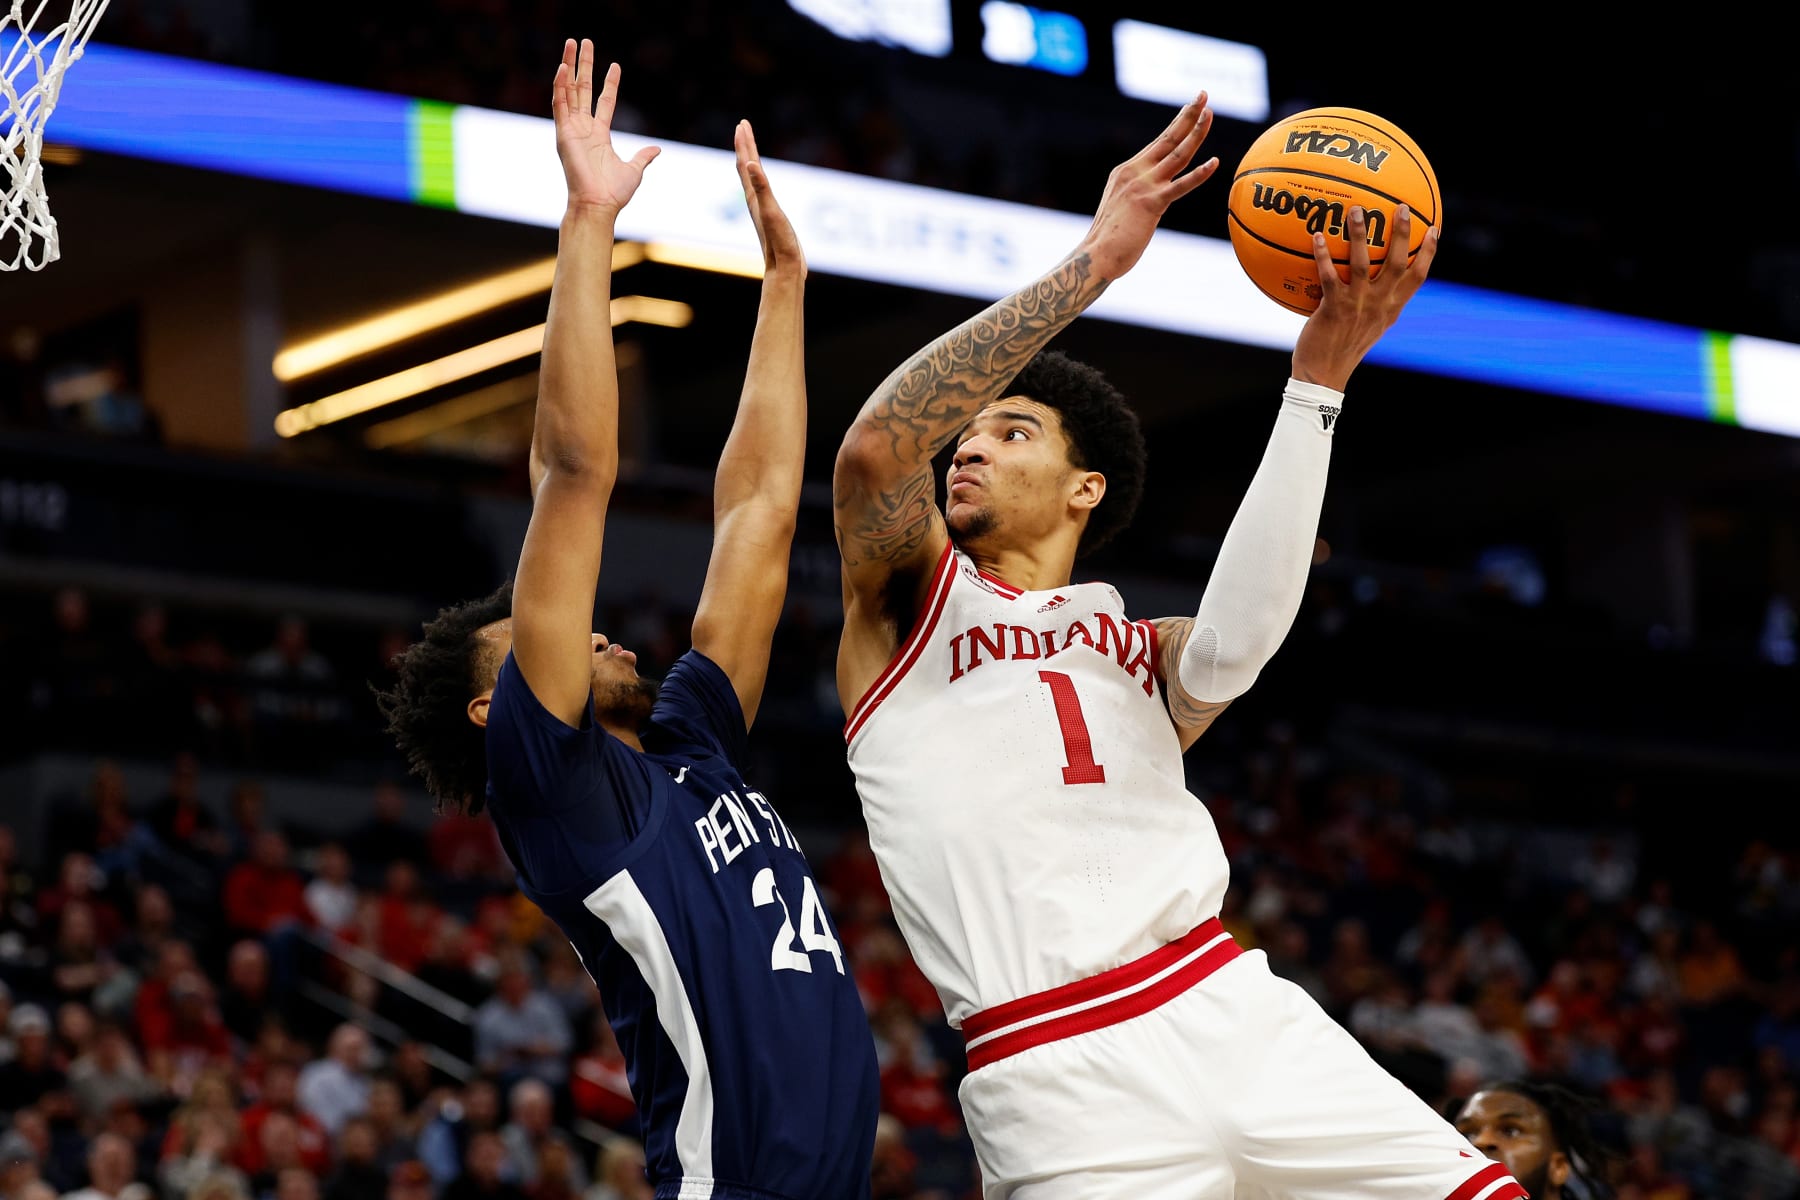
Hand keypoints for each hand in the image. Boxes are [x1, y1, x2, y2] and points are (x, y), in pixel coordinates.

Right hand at [551, 38, 659, 214]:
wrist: (598, 205)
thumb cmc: (613, 193)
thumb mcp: (633, 170)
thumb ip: (642, 157)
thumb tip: (656, 149)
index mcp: (599, 135)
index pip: (604, 102)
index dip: (610, 83)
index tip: (615, 65)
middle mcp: (583, 128)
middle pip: (583, 89)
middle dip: (584, 64)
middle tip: (584, 41)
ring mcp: (571, 129)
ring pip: (568, 90)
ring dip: (569, 66)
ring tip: (571, 43)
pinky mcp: (563, 133)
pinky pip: (559, 105)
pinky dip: (559, 86)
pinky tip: (562, 67)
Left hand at [736, 120, 803, 277]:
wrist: (783, 270)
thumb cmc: (779, 242)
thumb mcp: (771, 211)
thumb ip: (762, 187)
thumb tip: (751, 164)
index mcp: (754, 196)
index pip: (746, 163)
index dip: (745, 143)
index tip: (742, 123)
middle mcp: (754, 200)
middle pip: (747, 167)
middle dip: (745, 145)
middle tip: (743, 125)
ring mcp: (761, 208)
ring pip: (752, 178)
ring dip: (750, 160)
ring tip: (749, 148)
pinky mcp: (770, 217)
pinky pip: (761, 191)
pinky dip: (760, 179)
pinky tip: (762, 181)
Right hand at [1078, 92, 1217, 278]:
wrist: (1095, 256)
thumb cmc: (1109, 240)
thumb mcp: (1122, 209)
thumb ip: (1137, 198)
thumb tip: (1149, 201)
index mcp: (1126, 171)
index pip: (1158, 143)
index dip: (1178, 124)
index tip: (1192, 108)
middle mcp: (1135, 172)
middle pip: (1168, 138)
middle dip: (1188, 115)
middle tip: (1203, 94)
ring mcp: (1143, 186)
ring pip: (1177, 154)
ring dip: (1196, 132)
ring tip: (1210, 114)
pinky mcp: (1151, 204)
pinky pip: (1181, 186)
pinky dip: (1199, 174)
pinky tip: (1215, 162)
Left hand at [1291, 205, 1441, 390]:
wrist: (1324, 375)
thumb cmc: (1343, 348)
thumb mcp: (1369, 325)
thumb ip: (1377, 302)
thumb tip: (1374, 277)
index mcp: (1392, 308)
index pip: (1418, 277)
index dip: (1428, 252)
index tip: (1434, 228)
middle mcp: (1379, 305)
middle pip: (1399, 264)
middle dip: (1402, 234)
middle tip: (1401, 207)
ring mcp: (1357, 307)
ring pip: (1363, 264)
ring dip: (1359, 235)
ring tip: (1356, 210)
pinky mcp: (1334, 310)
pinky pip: (1329, 276)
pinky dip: (1323, 255)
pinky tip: (1317, 236)